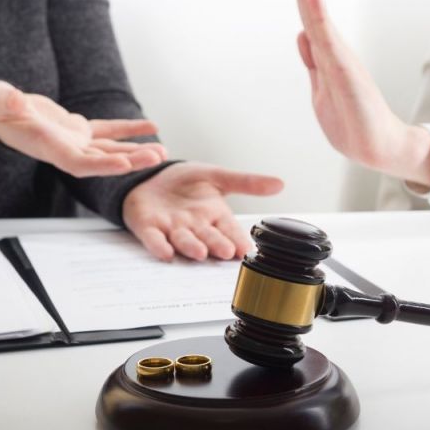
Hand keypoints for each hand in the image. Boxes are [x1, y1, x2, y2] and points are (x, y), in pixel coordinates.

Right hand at [0, 80, 166, 176]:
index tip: (125, 164)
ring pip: (110, 149)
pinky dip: (129, 129)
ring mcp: (74, 141)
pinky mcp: (78, 129)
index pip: (79, 163)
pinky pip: (109, 131)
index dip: (103, 165)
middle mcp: (65, 150)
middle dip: (130, 161)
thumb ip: (7, 103)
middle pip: (103, 161)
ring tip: (162, 151)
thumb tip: (14, 101)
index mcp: (49, 148)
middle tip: (157, 158)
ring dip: (136, 151)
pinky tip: (151, 126)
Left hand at [123, 163, 283, 260]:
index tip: (246, 249)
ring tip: (200, 252)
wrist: (151, 176)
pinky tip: (165, 252)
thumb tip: (280, 184)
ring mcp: (172, 229)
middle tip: (226, 252)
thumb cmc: (186, 182)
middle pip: (208, 237)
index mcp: (214, 215)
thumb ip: (246, 182)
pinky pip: (154, 239)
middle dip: (217, 244)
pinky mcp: (149, 228)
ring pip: (183, 240)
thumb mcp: (217, 176)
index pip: (230, 229)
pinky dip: (159, 246)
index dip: (237, 239)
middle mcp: (195, 226)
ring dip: (191, 247)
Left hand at [287, 0, 429, 187]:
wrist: (378, 148)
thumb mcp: (322, 89)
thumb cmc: (353, 122)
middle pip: (312, 10)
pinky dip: (319, 16)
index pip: (308, 18)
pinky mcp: (346, 73)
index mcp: (327, 57)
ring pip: (318, 19)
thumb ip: (313, 62)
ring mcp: (341, 60)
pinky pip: (328, 40)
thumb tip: (301, 35)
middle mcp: (334, 52)